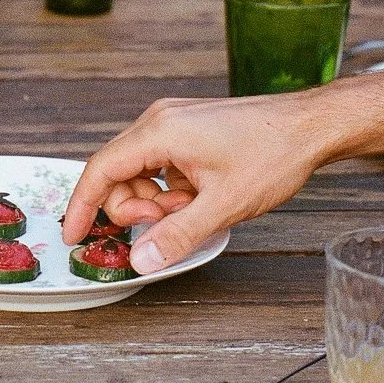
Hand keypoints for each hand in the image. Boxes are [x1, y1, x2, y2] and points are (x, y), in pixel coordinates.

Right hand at [62, 95, 326, 272]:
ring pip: (139, 171)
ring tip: (194, 210)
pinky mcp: (187, 129)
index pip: (101, 170)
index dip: (82, 206)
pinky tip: (201, 197)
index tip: (73, 236)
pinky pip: (160, 164)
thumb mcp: (223, 206)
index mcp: (159, 132)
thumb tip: (140, 261)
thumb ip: (177, 236)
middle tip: (164, 227)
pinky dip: (171, 188)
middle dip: (134, 208)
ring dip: (156, 200)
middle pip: (118, 173)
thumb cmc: (272, 155)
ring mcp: (173, 122)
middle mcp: (158, 120)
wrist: (310, 126)